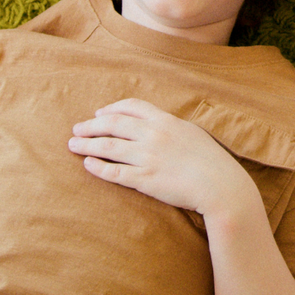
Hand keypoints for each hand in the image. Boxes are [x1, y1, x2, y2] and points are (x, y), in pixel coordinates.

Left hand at [69, 99, 257, 218]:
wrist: (221, 187)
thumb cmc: (212, 162)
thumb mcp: (192, 133)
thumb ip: (171, 127)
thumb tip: (156, 124)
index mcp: (166, 121)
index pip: (131, 107)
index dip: (111, 109)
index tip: (98, 113)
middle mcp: (154, 135)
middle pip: (113, 124)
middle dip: (91, 125)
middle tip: (76, 129)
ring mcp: (148, 157)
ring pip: (108, 147)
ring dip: (87, 144)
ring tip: (73, 145)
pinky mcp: (145, 180)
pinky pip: (114, 172)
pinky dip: (97, 167)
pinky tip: (87, 164)